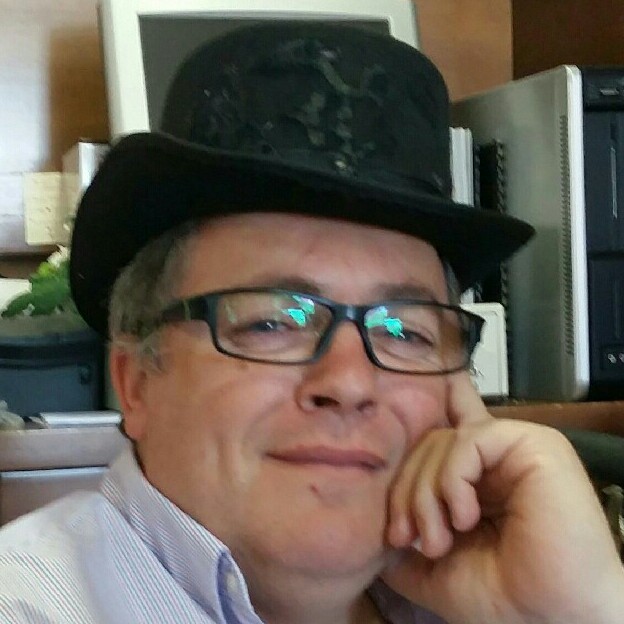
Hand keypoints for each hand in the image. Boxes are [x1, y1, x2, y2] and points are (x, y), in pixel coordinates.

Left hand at [382, 373, 623, 623]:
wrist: (549, 621)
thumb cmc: (501, 598)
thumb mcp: (433, 568)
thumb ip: (407, 538)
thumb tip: (374, 525)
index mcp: (480, 476)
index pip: (455, 421)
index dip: (441, 398)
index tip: (426, 383)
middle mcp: (496, 456)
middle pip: (428, 442)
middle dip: (407, 491)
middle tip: (407, 538)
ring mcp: (514, 447)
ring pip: (443, 440)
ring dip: (426, 494)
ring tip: (437, 541)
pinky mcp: (534, 444)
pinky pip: (469, 440)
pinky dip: (453, 479)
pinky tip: (464, 517)